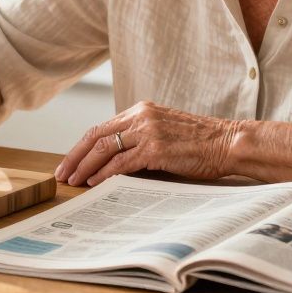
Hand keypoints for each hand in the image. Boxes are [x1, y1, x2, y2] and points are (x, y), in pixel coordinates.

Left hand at [54, 101, 242, 186]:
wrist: (228, 142)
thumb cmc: (200, 142)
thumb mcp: (165, 132)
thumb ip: (140, 139)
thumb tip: (113, 161)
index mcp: (142, 110)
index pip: (102, 127)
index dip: (82, 146)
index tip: (69, 161)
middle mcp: (141, 116)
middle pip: (96, 135)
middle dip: (76, 156)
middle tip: (63, 173)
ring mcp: (148, 131)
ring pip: (105, 148)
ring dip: (86, 166)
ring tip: (75, 181)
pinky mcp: (156, 149)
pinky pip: (122, 162)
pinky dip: (105, 173)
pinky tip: (96, 182)